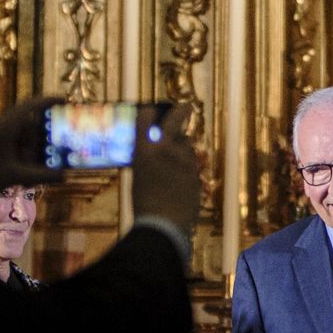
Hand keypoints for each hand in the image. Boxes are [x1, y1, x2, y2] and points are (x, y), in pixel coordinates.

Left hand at [0, 98, 65, 207]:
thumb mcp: (15, 177)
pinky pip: (6, 137)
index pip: (31, 105)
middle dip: (43, 129)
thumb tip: (65, 176)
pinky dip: (18, 146)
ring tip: (43, 155)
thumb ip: (42, 175)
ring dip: (30, 141)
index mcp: (5, 125)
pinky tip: (25, 162)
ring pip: (16, 130)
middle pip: (26, 120)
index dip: (49, 101)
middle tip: (58, 136)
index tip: (64, 100)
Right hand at [132, 104, 200, 241]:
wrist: (164, 226)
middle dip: (181, 110)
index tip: (150, 109)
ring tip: (174, 152)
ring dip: (181, 144)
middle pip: (176, 118)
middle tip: (185, 106)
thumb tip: (150, 151)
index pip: (145, 118)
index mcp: (144, 151)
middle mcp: (165, 149)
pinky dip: (185, 163)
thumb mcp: (137, 178)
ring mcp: (183, 160)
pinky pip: (191, 161)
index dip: (147, 112)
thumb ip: (146, 161)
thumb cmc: (143, 205)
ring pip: (186, 142)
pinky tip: (179, 174)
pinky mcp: (195, 172)